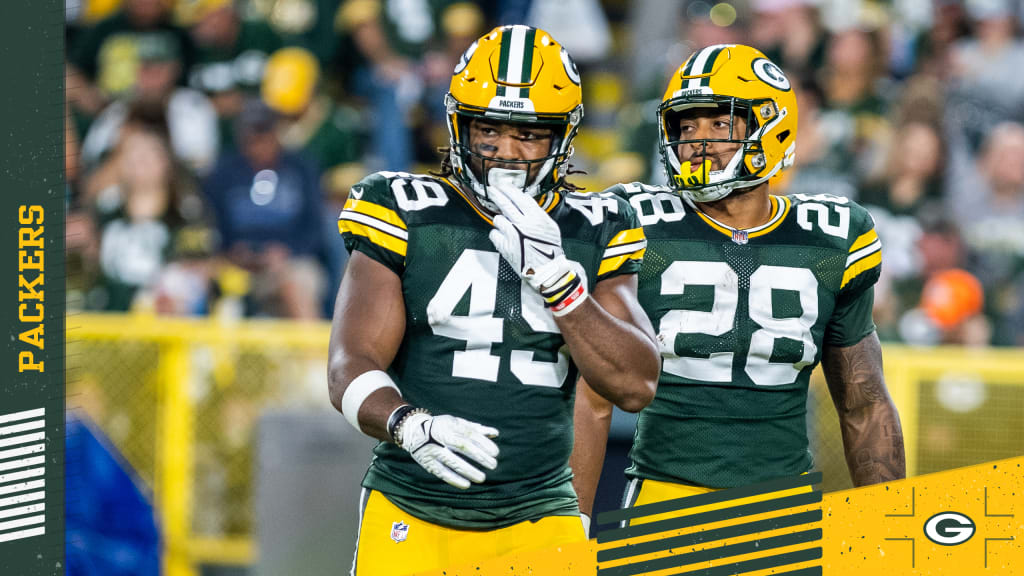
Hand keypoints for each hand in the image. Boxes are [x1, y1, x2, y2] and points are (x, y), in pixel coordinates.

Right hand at [397, 412, 498, 488]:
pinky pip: (441, 472)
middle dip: (479, 456)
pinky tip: (466, 484)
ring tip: (482, 478)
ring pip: (452, 461)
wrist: (412, 430)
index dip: (483, 443)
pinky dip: (454, 479)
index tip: (496, 452)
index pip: (469, 434)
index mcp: (450, 425)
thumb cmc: (441, 427)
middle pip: (462, 446)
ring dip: (468, 470)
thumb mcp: (456, 423)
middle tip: (493, 465)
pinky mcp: (427, 463)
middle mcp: (441, 436)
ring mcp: (433, 450)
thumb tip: (495, 433)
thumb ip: (476, 429)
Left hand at [486, 169, 568, 290]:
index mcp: (537, 217)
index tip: (504, 185)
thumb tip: (524, 204)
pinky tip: (504, 238)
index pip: (520, 197)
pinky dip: (497, 235)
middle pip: (505, 203)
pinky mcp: (504, 245)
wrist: (546, 270)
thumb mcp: (550, 227)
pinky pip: (494, 233)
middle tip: (491, 189)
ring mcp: (512, 234)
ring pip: (498, 219)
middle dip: (496, 194)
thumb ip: (538, 214)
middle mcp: (523, 223)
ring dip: (501, 221)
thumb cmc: (550, 249)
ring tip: (508, 228)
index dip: (510, 189)